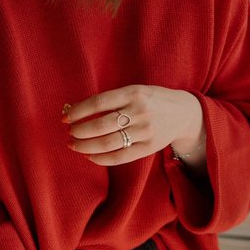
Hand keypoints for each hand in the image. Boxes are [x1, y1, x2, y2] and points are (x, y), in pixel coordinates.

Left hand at [63, 84, 204, 165]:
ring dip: (86, 146)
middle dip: (80, 131)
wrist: (184, 113)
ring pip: (108, 142)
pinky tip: (90, 156)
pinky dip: (101, 158)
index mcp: (133, 93)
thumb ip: (111, 99)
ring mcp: (145, 131)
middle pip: (101, 125)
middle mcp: (140, 111)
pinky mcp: (148, 147)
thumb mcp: (135, 91)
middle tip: (70, 133)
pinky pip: (120, 157)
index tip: (65, 117)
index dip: (79, 111)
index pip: (99, 102)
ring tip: (75, 145)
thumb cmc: (151, 100)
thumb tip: (75, 110)